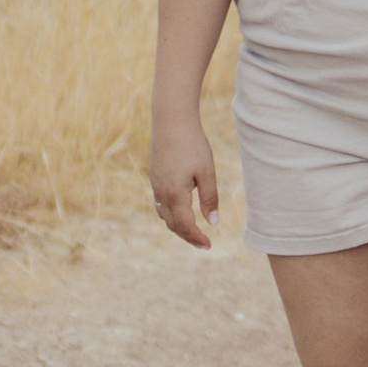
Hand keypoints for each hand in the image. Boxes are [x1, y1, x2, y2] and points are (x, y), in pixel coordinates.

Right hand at [150, 111, 219, 248]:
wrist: (171, 121)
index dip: (197, 238)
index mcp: (175, 194)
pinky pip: (160, 204)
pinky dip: (170, 214)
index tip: (209, 245)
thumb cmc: (192, 144)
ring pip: (164, 216)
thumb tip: (213, 223)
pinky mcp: (154, 177)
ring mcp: (155, 185)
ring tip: (193, 231)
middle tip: (203, 243)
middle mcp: (161, 193)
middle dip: (187, 236)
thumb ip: (210, 198)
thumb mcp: (207, 172)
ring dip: (177, 227)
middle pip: (173, 225)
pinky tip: (180, 211)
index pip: (185, 225)